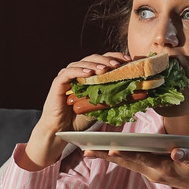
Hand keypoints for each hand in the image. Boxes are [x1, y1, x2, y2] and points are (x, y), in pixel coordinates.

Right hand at [22, 52, 130, 170]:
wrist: (61, 130)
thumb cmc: (78, 120)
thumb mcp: (99, 108)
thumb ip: (110, 100)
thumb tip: (130, 96)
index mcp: (88, 76)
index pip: (102, 61)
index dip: (114, 58)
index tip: (127, 60)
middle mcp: (77, 73)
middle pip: (93, 58)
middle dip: (107, 59)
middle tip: (118, 64)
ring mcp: (67, 77)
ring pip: (82, 63)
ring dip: (95, 64)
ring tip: (105, 68)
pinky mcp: (58, 83)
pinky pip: (69, 72)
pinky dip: (80, 71)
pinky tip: (89, 73)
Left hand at [86, 147, 188, 188]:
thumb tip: (176, 152)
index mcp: (164, 169)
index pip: (141, 159)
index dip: (126, 153)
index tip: (110, 149)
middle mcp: (153, 172)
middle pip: (127, 161)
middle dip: (107, 155)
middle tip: (86, 149)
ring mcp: (151, 172)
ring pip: (126, 162)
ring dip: (108, 156)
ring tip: (88, 149)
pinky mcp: (150, 169)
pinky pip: (131, 162)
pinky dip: (118, 155)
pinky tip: (105, 149)